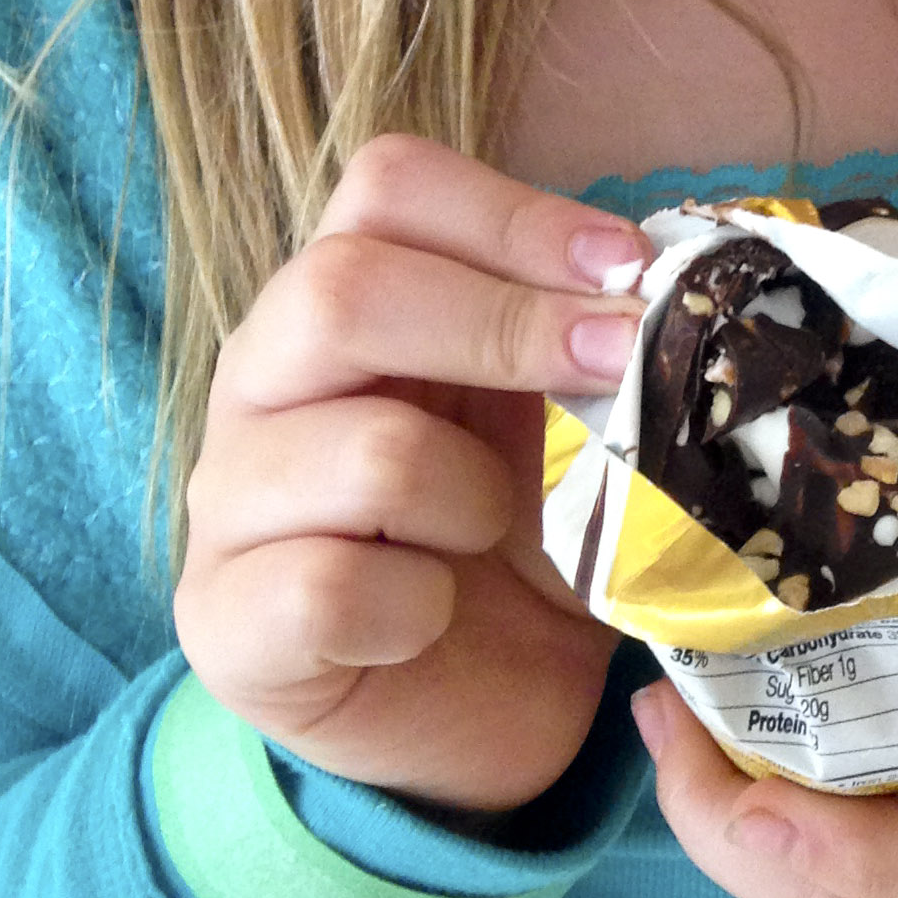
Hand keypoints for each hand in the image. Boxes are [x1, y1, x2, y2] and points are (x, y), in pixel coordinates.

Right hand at [174, 135, 648, 813]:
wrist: (474, 709)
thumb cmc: (514, 539)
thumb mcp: (556, 414)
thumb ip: (583, 333)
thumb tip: (672, 280)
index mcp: (341, 302)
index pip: (386, 188)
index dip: (512, 214)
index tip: (627, 269)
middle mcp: (259, 381)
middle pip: (343, 290)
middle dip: (506, 325)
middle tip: (617, 367)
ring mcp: (227, 503)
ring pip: (364, 451)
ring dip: (473, 496)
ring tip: (491, 535)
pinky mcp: (225, 624)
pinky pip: (334, 588)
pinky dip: (417, 608)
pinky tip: (430, 619)